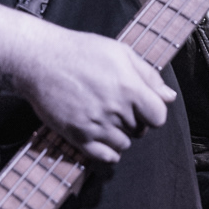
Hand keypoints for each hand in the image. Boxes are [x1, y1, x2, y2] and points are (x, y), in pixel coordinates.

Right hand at [14, 24, 175, 164]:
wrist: (40, 59)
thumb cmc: (80, 51)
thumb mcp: (120, 52)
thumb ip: (148, 75)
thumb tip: (169, 97)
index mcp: (128, 88)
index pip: (158, 117)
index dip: (153, 111)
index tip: (142, 105)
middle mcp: (114, 109)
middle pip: (140, 130)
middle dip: (135, 120)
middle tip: (117, 104)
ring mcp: (95, 125)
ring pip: (123, 144)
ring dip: (119, 134)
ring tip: (105, 116)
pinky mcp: (77, 136)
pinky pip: (105, 157)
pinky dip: (108, 151)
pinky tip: (102, 135)